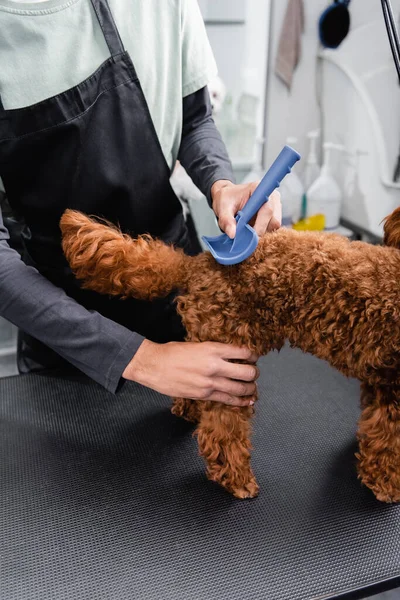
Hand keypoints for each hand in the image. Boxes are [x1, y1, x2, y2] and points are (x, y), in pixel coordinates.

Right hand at [123, 340, 259, 406]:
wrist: (153, 366)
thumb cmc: (171, 352)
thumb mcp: (196, 345)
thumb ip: (213, 351)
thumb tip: (228, 355)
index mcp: (213, 349)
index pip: (243, 352)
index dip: (253, 355)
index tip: (254, 357)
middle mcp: (215, 366)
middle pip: (247, 372)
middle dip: (254, 373)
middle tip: (254, 372)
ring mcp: (210, 382)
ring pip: (240, 388)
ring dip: (250, 388)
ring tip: (253, 387)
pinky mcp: (204, 395)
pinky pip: (228, 399)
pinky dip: (241, 401)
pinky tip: (248, 400)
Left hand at [211, 180, 281, 238]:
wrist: (229, 199)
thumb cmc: (227, 199)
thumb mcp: (222, 208)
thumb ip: (226, 220)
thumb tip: (232, 234)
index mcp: (259, 189)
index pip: (267, 210)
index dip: (261, 225)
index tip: (252, 236)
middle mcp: (271, 197)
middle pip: (274, 221)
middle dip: (260, 230)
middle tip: (246, 234)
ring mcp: (275, 206)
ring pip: (274, 227)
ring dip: (261, 232)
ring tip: (247, 229)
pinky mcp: (274, 215)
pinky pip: (272, 229)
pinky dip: (262, 232)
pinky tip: (252, 229)